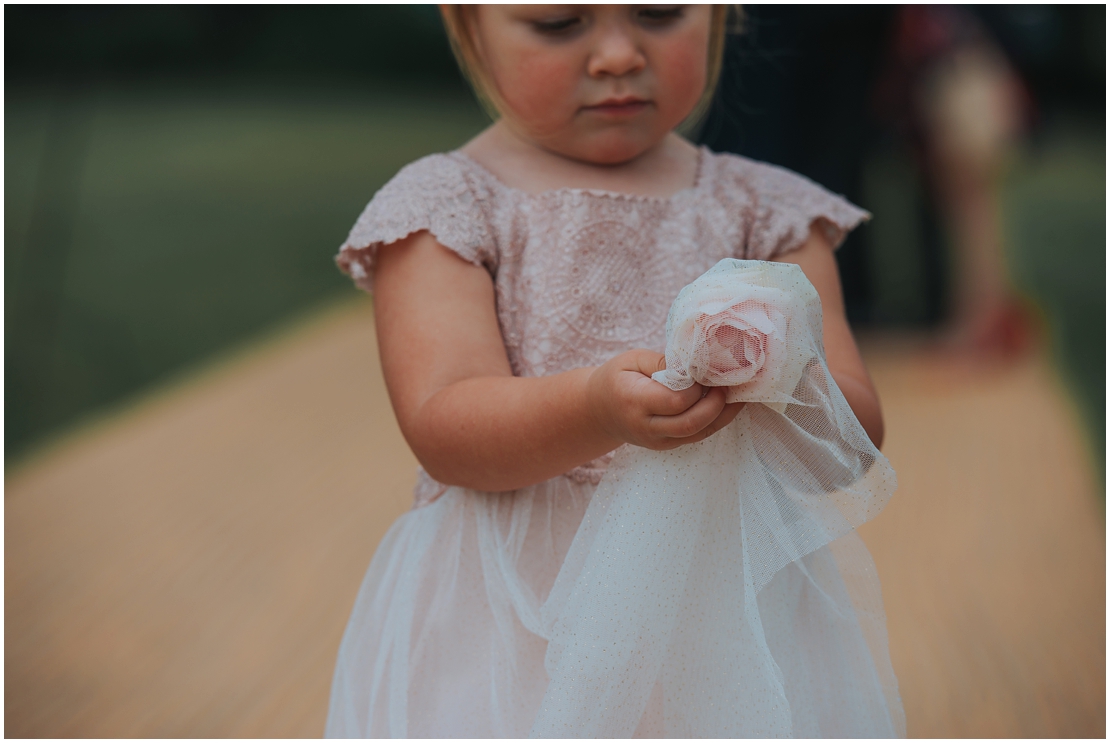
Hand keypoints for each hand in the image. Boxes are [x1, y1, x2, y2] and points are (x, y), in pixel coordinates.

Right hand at [586, 349, 744, 450]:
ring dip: (722, 415)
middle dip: (715, 405)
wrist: (598, 411)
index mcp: (633, 401)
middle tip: (727, 384)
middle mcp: (645, 427)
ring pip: (698, 434)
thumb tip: (695, 365)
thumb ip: (663, 362)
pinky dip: (714, 421)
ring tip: (734, 394)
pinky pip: (696, 436)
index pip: (675, 401)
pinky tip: (725, 405)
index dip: (696, 388)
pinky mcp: (666, 445)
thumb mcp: (632, 359)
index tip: (704, 372)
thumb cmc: (617, 379)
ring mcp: (656, 441)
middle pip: (690, 423)